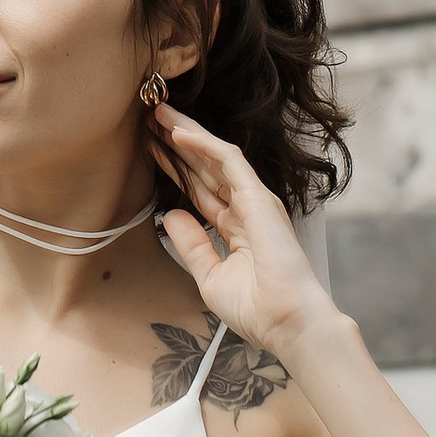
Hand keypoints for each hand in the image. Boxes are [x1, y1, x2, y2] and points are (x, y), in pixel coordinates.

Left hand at [150, 98, 343, 368]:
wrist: (286, 323)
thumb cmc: (256, 309)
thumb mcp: (210, 276)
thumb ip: (191, 244)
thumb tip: (171, 214)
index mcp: (235, 229)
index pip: (199, 189)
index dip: (175, 168)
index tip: (149, 149)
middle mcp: (245, 210)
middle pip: (204, 168)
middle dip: (176, 144)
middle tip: (149, 119)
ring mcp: (254, 201)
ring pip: (215, 156)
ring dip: (186, 134)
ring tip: (157, 113)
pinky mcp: (258, 197)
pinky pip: (228, 161)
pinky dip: (202, 144)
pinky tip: (178, 133)